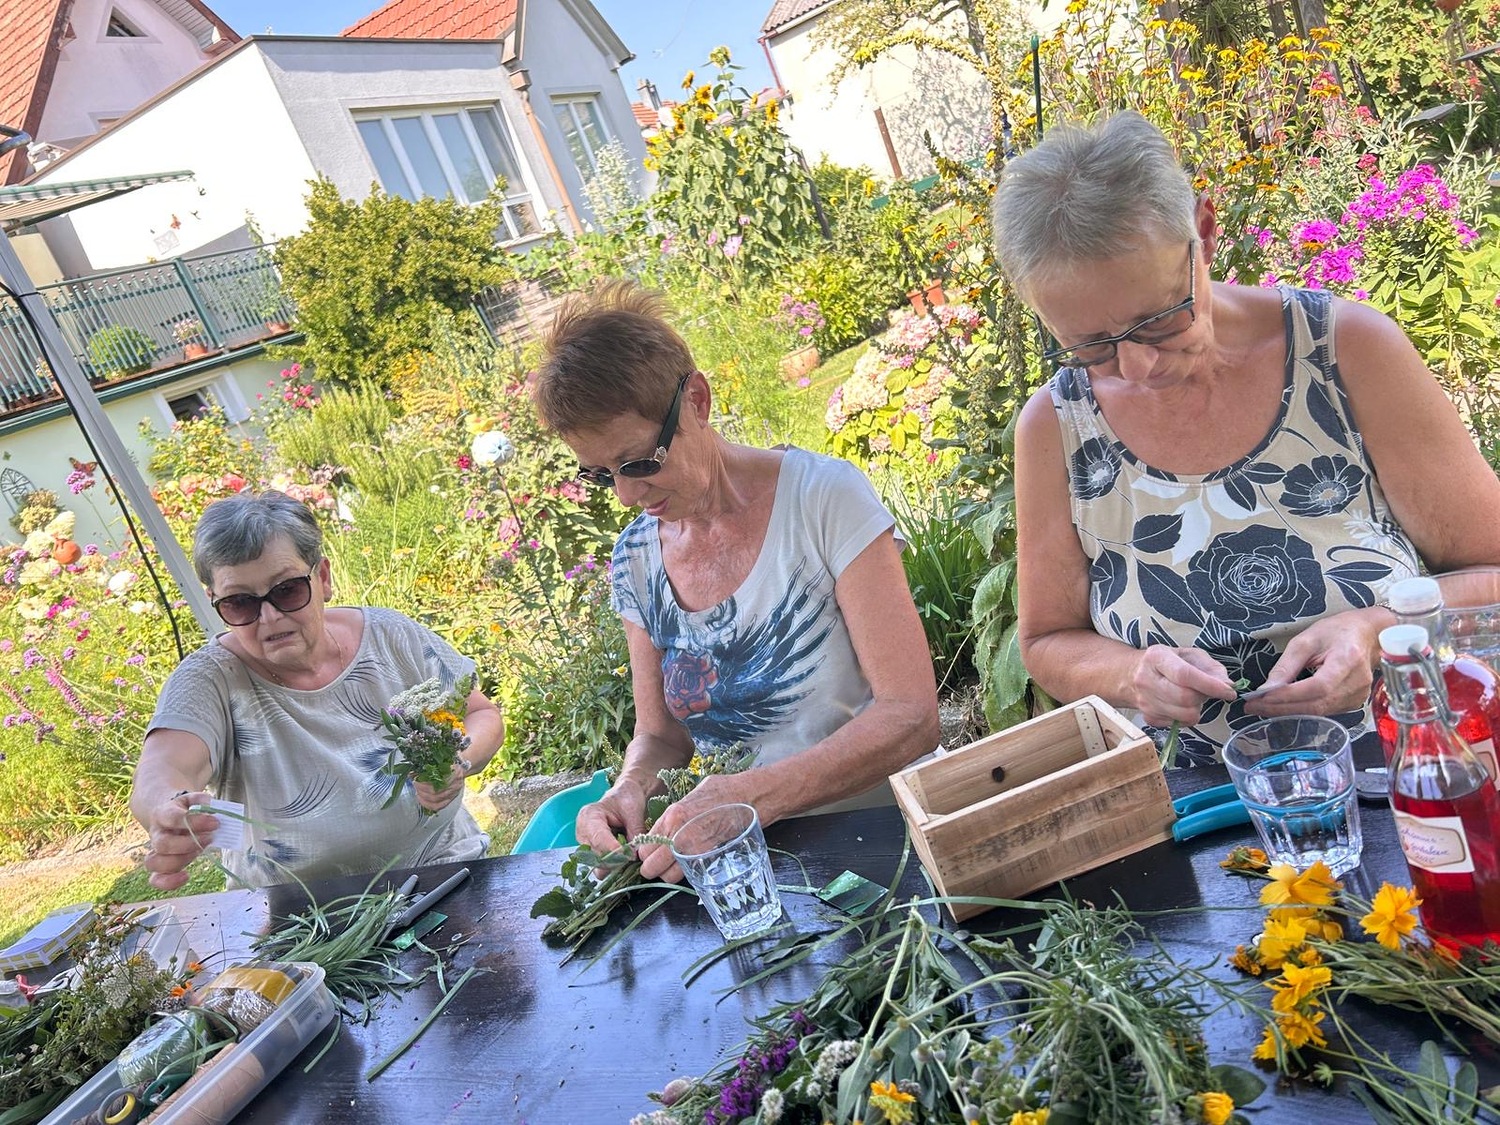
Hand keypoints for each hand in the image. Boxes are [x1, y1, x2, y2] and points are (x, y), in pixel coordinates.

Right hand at [143, 790, 218, 890]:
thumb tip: (210, 806)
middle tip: (210, 838)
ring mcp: (156, 851)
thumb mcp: (193, 799)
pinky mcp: (160, 867)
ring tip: (200, 852)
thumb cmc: (186, 810)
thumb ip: (202, 801)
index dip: (194, 821)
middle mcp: (156, 834)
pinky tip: (186, 876)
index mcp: (162, 813)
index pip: (172, 818)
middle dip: (189, 844)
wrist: (170, 816)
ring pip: (155, 863)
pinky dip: (169, 882)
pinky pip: (156, 879)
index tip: (215, 822)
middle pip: (162, 844)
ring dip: (180, 860)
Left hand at [413, 762, 466, 811]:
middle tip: (415, 784)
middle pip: (436, 792)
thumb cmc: (451, 762)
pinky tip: (422, 800)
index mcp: (453, 773)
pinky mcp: (451, 799)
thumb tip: (412, 772)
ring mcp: (453, 793)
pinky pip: (439, 806)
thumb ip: (429, 766)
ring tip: (417, 791)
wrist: (463, 767)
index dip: (424, 783)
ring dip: (423, 797)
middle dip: (422, 789)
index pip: (437, 781)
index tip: (416, 778)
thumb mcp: (442, 760)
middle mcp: (454, 785)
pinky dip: (428, 805)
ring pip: (436, 800)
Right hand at [575, 776, 650, 863]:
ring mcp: (586, 845)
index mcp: (589, 816)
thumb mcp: (633, 811)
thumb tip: (636, 853)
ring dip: (615, 865)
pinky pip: (602, 866)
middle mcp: (583, 833)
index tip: (628, 856)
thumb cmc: (626, 800)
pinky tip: (625, 859)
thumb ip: (635, 831)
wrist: (623, 797)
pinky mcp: (592, 854)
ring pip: (598, 865)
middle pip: (595, 855)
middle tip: (633, 858)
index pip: (598, 837)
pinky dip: (615, 866)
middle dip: (615, 860)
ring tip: (630, 857)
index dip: (612, 849)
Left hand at [635, 773, 764, 883]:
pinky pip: (687, 873)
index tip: (651, 852)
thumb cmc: (724, 791)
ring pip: (668, 876)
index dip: (646, 852)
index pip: (644, 846)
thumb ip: (678, 812)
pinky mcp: (708, 858)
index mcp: (672, 816)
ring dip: (668, 873)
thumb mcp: (693, 794)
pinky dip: (686, 872)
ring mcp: (693, 849)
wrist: (750, 797)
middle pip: (651, 866)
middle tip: (658, 865)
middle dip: (652, 868)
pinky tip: (690, 864)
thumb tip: (669, 822)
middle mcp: (678, 835)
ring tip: (674, 866)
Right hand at [1132, 645, 1237, 727]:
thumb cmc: (1165, 663)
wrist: (1129, 675)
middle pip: (1185, 698)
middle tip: (1205, 690)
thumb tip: (1228, 685)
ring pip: (1184, 714)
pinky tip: (1180, 705)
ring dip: (1196, 708)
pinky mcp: (1148, 717)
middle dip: (1203, 696)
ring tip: (1192, 697)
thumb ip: (1211, 667)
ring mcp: (1145, 701)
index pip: (1184, 675)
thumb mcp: (1188, 655)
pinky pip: (1178, 724)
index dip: (1209, 685)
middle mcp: (1146, 679)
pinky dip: (1186, 717)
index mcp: (1156, 657)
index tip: (1228, 691)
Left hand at [1244, 610, 1382, 717]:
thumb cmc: (1337, 632)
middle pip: (1316, 704)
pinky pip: (1325, 712)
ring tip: (1263, 707)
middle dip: (1281, 708)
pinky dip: (1302, 710)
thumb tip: (1266, 689)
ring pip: (1319, 712)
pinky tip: (1284, 707)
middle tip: (1253, 707)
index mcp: (1347, 659)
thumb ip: (1286, 665)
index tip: (1261, 697)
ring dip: (1288, 712)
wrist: (1366, 635)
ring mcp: (1358, 695)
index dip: (1288, 696)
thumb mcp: (1306, 640)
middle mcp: (1357, 682)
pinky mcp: (1355, 703)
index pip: (1316, 686)